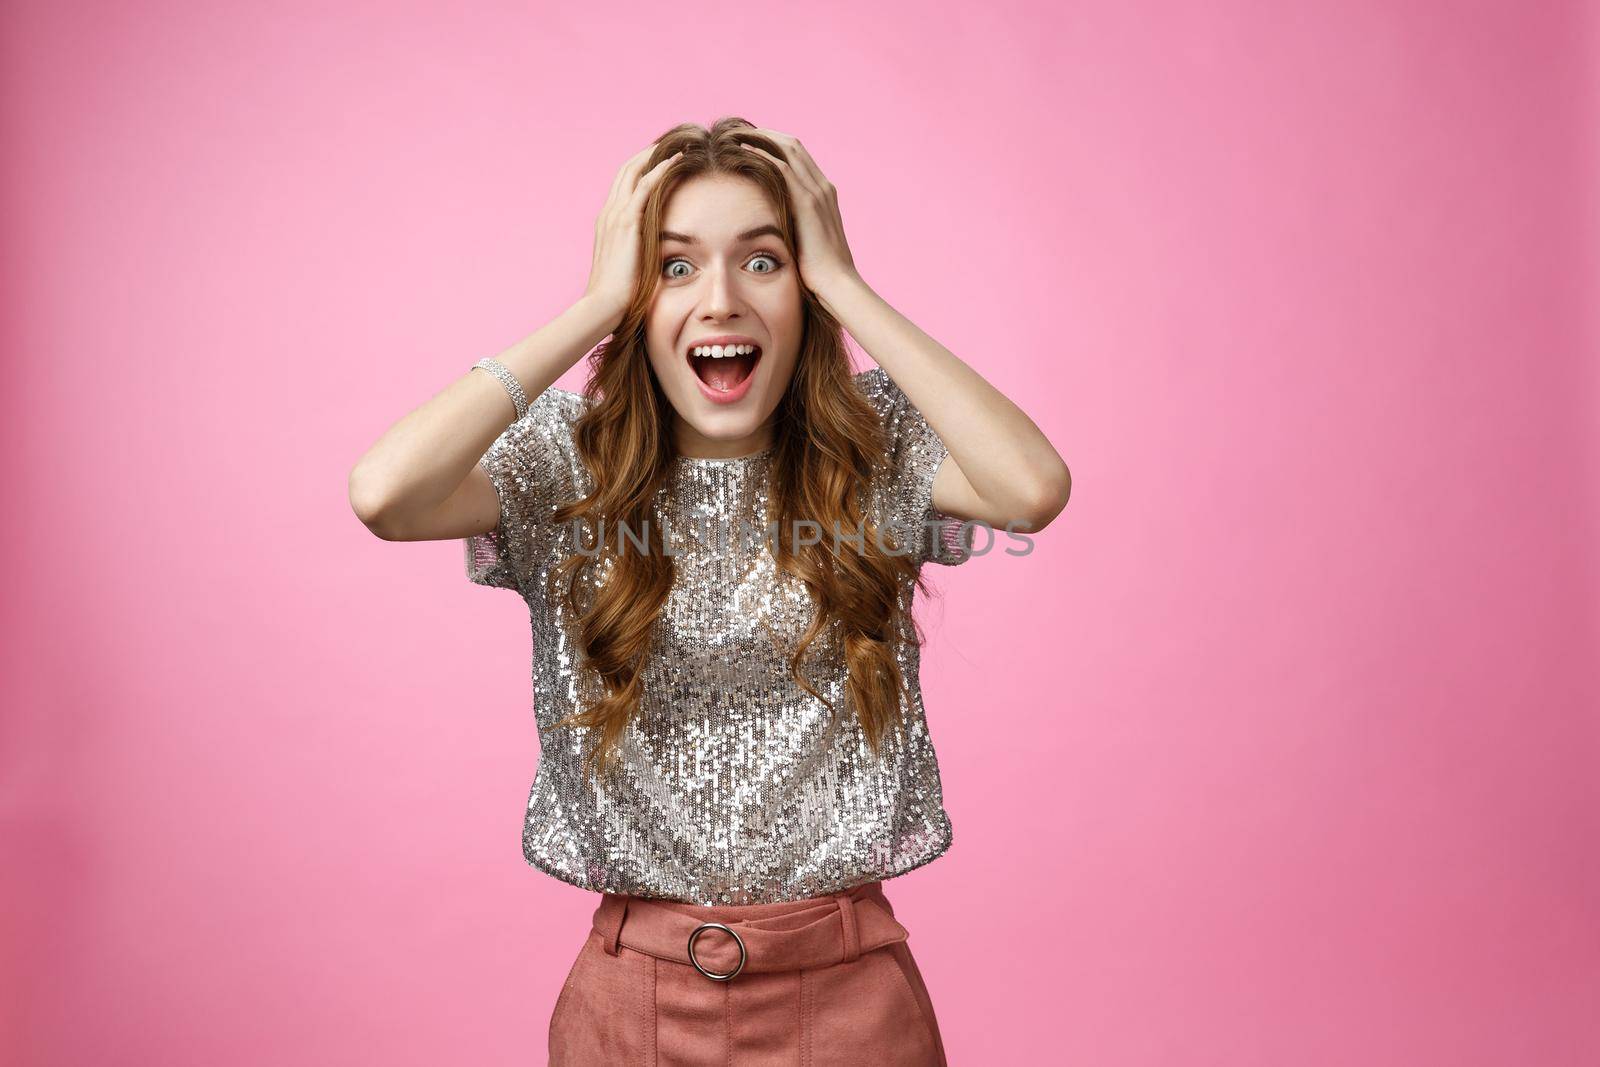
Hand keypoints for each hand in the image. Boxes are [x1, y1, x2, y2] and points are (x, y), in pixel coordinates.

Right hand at [582, 144, 682, 327]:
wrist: (603, 305)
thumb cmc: (617, 295)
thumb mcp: (627, 267)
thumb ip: (638, 255)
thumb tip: (654, 257)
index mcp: (607, 221)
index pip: (623, 184)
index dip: (640, 168)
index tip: (659, 158)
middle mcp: (608, 212)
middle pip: (626, 170)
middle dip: (647, 153)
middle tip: (670, 142)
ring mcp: (616, 215)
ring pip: (634, 171)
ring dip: (655, 155)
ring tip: (678, 144)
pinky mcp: (627, 222)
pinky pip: (645, 186)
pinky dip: (660, 169)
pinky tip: (676, 160)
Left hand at [737, 130, 859, 295]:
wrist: (837, 285)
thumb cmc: (819, 272)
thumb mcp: (804, 242)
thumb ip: (792, 227)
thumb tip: (770, 228)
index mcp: (823, 194)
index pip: (797, 156)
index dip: (773, 144)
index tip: (749, 142)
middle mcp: (823, 187)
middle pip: (792, 145)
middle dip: (764, 134)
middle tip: (738, 131)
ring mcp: (817, 192)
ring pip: (788, 149)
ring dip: (761, 138)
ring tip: (736, 134)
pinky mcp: (808, 203)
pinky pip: (783, 168)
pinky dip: (763, 155)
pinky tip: (743, 151)